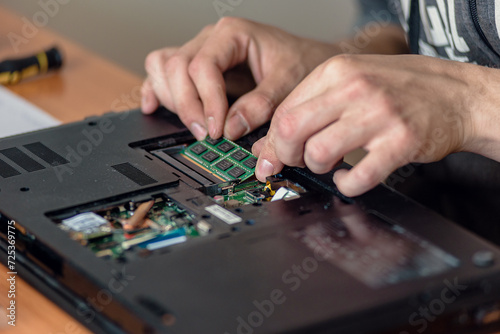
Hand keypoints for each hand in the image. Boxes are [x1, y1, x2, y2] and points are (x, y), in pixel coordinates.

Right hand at [141, 17, 337, 140]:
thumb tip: (232, 127)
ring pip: (163, 67)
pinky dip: (156, 90)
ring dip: (171, 99)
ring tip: (194, 125)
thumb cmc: (298, 63)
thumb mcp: (288, 82)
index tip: (218, 129)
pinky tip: (154, 107)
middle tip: (206, 135)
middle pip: (176, 67)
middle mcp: (211, 40)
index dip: (206, 101)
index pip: (203, 65)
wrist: (305, 59)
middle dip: (188, 106)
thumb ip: (261, 104)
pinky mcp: (195, 70)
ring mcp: (200, 52)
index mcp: (232, 34)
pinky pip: (162, 73)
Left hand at [253, 54, 489, 196]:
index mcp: (336, 71)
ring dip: (317, 168)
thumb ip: (309, 109)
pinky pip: (358, 176)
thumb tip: (267, 148)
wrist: (455, 93)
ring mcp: (378, 115)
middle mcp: (354, 89)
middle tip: (300, 161)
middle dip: (286, 156)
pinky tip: (350, 178)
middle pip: (290, 130)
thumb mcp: (350, 83)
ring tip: (331, 165)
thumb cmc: (399, 89)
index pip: (284, 111)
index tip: (274, 158)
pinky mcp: (400, 142)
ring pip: (318, 153)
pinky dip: (346, 185)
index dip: (273, 142)